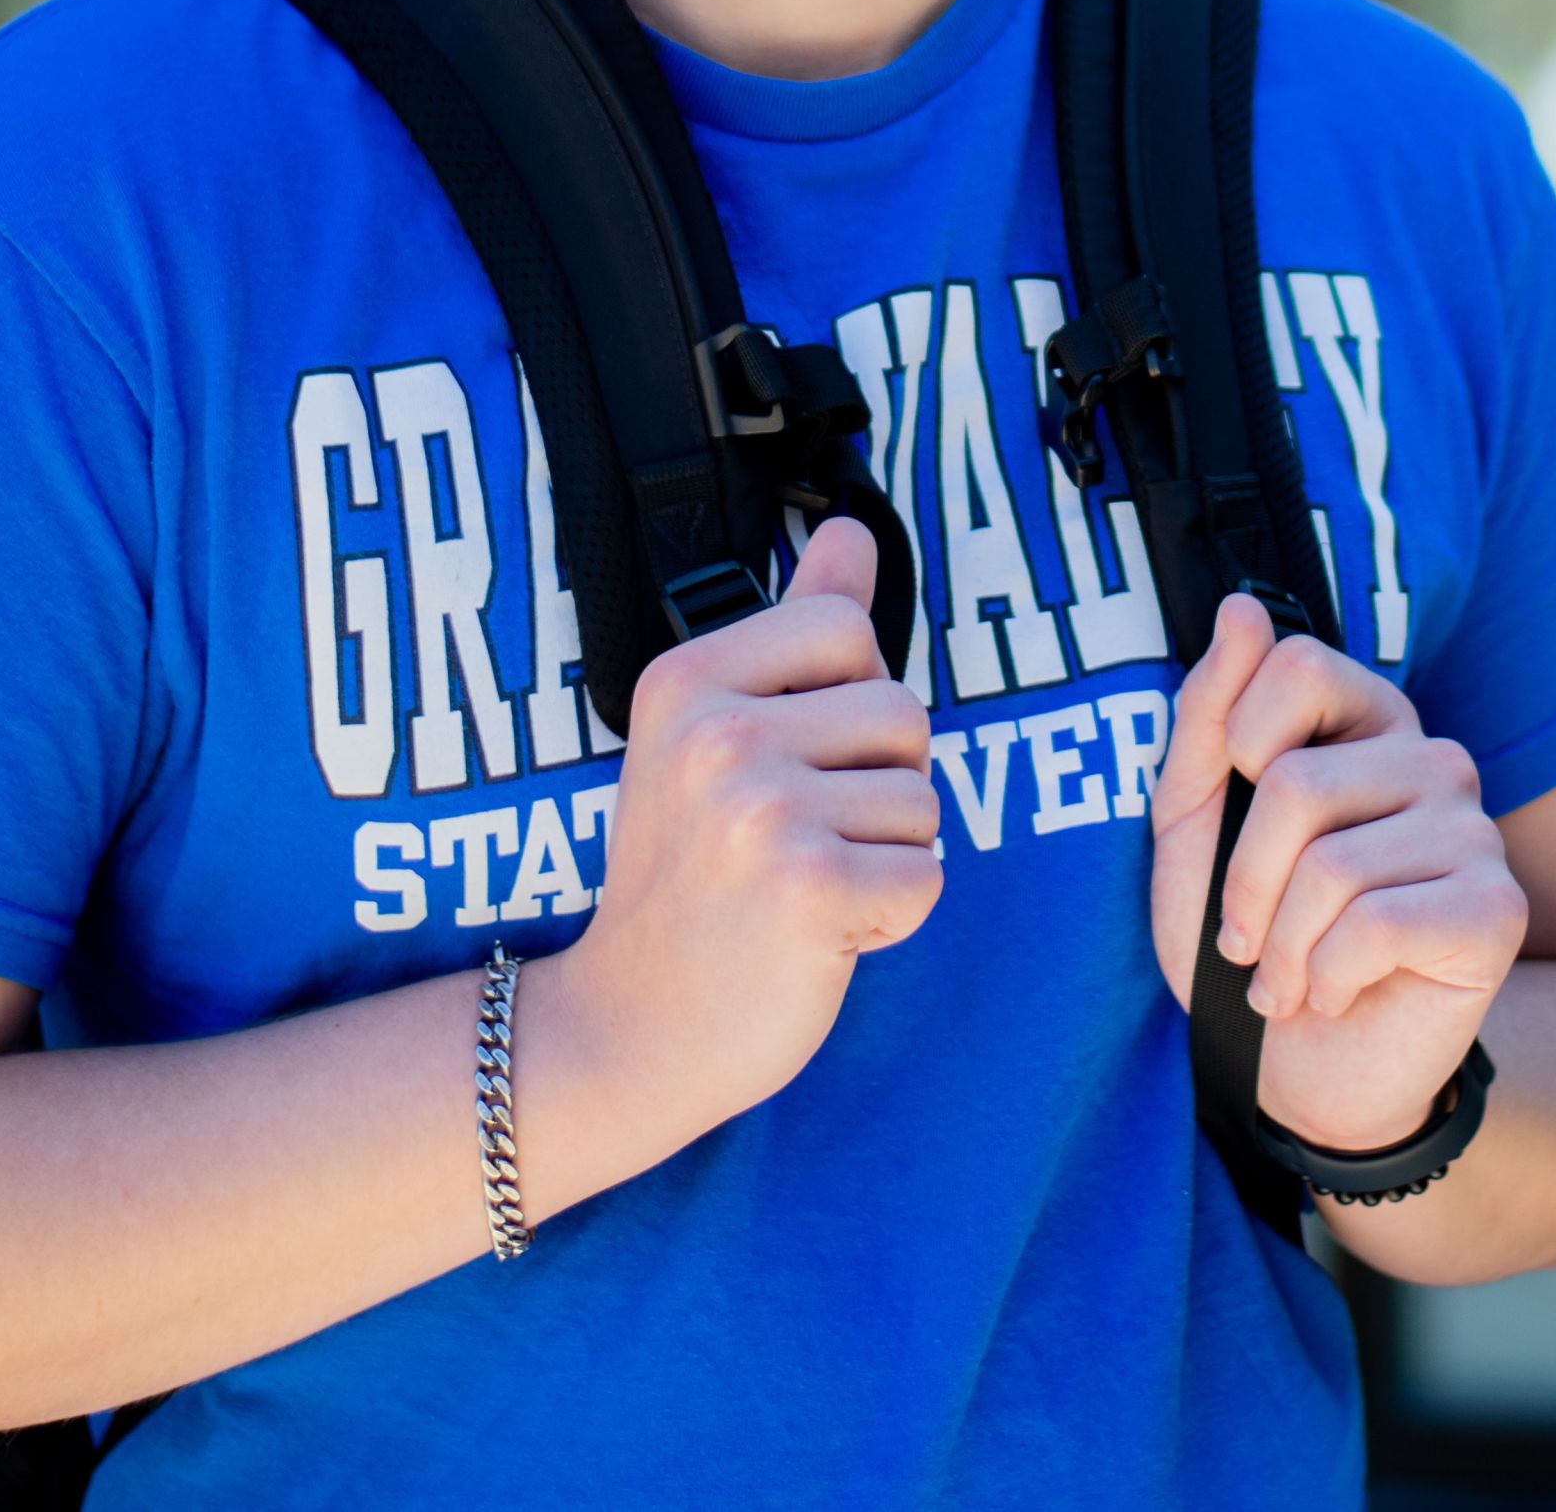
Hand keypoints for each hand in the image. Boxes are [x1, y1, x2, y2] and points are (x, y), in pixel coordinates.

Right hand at [523, 517, 940, 1156]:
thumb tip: (849, 528)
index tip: (782, 764)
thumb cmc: (687, 875)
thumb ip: (795, 626)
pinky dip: (891, 918)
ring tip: (797, 890)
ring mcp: (759, 814)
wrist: (628, 1028)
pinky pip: (927, 878)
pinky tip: (817, 936)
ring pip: (924, 801)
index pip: (850, 630)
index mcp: (687, 679)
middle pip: (904, 715)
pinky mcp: (809, 892)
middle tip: (788, 844)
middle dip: (875, 785)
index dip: (845, 703)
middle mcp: (716, 736)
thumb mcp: (713, 732)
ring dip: (882, 856)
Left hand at [1149, 596, 1525, 1157]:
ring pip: (1330, 867)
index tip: (1232, 811)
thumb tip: (1241, 607)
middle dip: (1244, 886)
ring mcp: (1475, 831)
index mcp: (1367, 724)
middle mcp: (1434, 760)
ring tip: (1289, 978)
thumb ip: (1208, 718)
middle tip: (1248, 940)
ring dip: (1281, 950)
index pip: (1298, 666)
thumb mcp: (1193, 827)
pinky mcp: (1497, 909)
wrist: (1295, 1076)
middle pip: (1296, 784)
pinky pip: (1373, 926)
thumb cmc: (1246, 944)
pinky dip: (1326, 979)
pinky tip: (1338, 994)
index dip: (1237, 744)